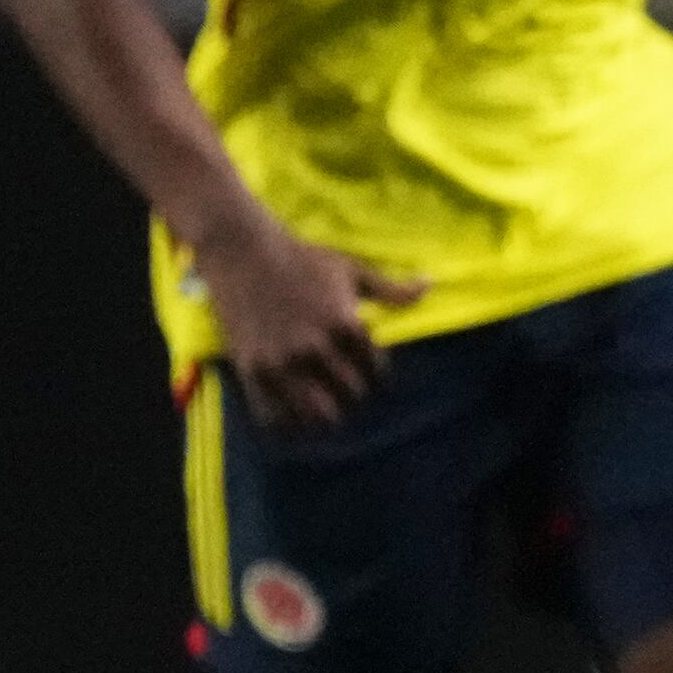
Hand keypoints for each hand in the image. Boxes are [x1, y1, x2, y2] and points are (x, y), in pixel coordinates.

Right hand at [198, 223, 424, 432]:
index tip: (369, 371)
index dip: (377, 374)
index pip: (377, 371)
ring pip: (316, 414)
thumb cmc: (302, 257)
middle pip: (351, 395)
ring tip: (324, 406)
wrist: (242, 250)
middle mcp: (315, 347)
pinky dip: (286, 423)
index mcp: (344, 324)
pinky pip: (272, 416)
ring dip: (324, 414)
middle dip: (354, 393)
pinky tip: (292, 414)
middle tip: (347, 389)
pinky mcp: (251, 369)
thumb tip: (430, 285)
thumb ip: (391, 289)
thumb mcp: (351, 269)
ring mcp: (282, 361)